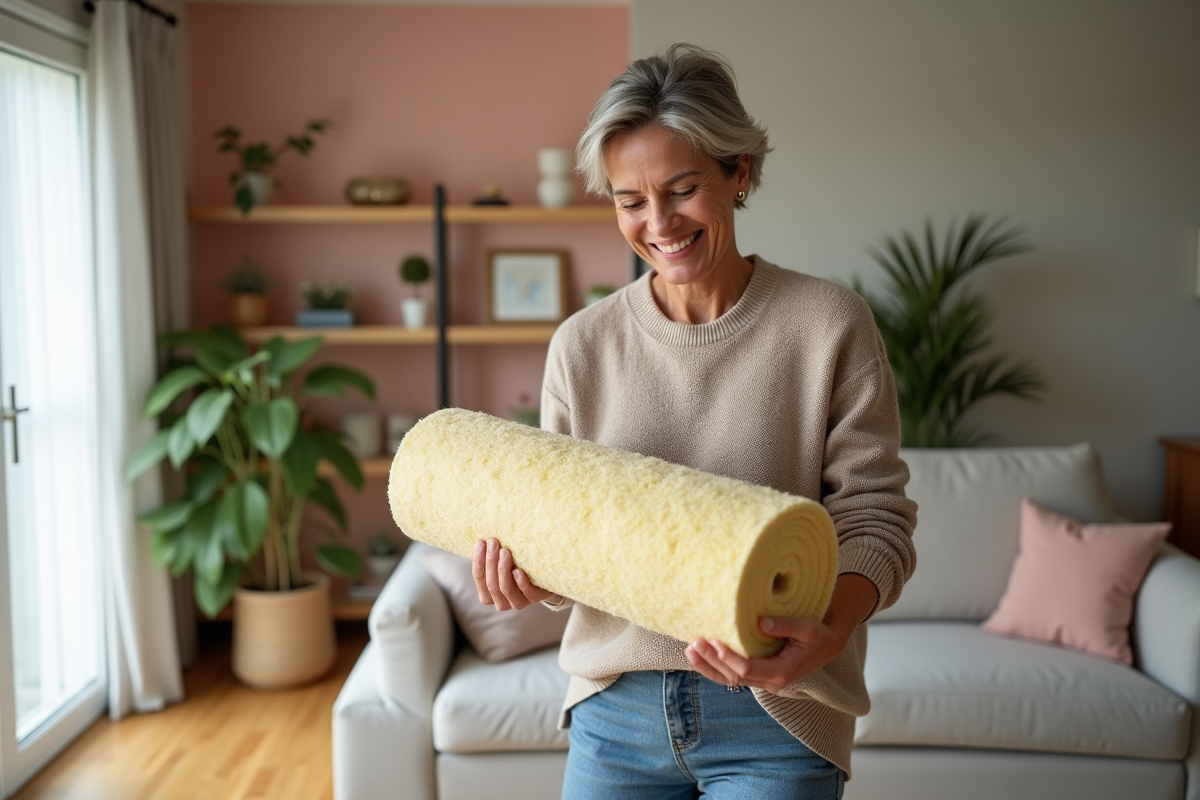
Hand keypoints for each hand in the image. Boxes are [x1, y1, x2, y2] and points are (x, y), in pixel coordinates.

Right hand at [471, 538, 552, 610]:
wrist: (543, 578)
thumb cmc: (515, 567)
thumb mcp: (501, 563)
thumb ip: (490, 557)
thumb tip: (479, 539)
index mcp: (487, 594)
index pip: (478, 577)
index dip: (478, 560)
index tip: (480, 542)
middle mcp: (500, 602)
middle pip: (491, 583)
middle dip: (490, 561)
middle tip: (493, 542)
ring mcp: (517, 602)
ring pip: (505, 588)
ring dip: (503, 569)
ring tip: (505, 551)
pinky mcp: (533, 599)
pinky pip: (526, 592)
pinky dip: (520, 581)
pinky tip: (518, 570)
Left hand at [684, 572, 878, 692]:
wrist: (826, 647)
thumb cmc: (817, 635)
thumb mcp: (808, 627)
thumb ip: (786, 625)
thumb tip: (761, 622)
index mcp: (782, 673)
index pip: (748, 669)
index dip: (729, 657)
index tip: (714, 641)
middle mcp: (771, 682)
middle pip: (735, 676)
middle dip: (712, 661)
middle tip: (695, 642)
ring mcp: (763, 682)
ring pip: (730, 680)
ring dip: (708, 666)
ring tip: (690, 649)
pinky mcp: (757, 676)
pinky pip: (732, 677)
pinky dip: (713, 668)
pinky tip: (698, 656)